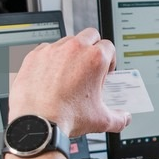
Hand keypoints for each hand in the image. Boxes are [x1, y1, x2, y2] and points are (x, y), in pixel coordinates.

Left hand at [7, 28, 131, 136]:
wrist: (37, 123)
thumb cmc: (66, 117)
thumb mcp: (101, 120)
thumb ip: (119, 117)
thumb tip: (124, 118)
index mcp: (95, 59)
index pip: (109, 46)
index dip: (109, 59)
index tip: (104, 71)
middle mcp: (74, 49)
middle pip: (90, 35)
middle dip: (92, 47)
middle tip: (89, 65)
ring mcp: (53, 50)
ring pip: (67, 41)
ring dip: (71, 52)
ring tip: (69, 72)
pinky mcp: (34, 56)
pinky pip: (46, 50)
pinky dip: (50, 59)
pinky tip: (50, 75)